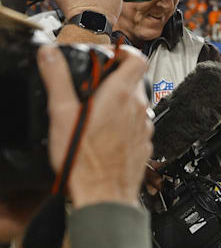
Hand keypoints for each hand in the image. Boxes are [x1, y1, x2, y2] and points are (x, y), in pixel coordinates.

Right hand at [39, 44, 151, 207]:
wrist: (104, 195)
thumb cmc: (84, 160)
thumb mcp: (61, 114)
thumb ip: (57, 80)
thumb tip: (50, 54)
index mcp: (120, 96)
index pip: (136, 59)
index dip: (124, 52)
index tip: (111, 55)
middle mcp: (138, 109)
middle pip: (136, 81)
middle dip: (116, 78)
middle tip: (94, 85)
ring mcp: (143, 128)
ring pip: (137, 104)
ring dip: (120, 102)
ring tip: (96, 111)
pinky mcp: (144, 145)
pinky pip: (137, 126)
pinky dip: (125, 123)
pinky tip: (105, 134)